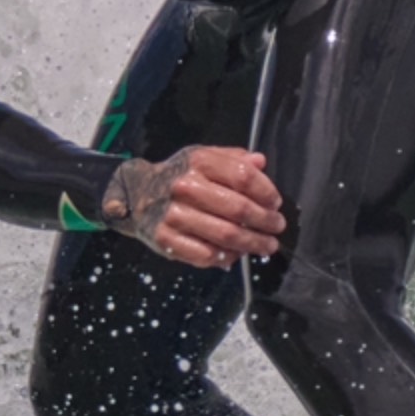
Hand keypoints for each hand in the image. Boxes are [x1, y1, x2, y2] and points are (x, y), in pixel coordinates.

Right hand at [100, 143, 284, 266]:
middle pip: (238, 208)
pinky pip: (205, 255)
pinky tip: (236, 254)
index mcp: (198, 162)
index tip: (275, 203)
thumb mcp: (204, 158)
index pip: (243, 177)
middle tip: (277, 228)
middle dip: (265, 222)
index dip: (266, 192)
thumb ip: (233, 159)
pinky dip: (226, 257)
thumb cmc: (180, 176)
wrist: (137, 194)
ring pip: (226, 235)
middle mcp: (185, 187)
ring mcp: (174, 215)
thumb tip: (260, 163)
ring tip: (266, 245)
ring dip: (252, 243)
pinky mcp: (166, 240)